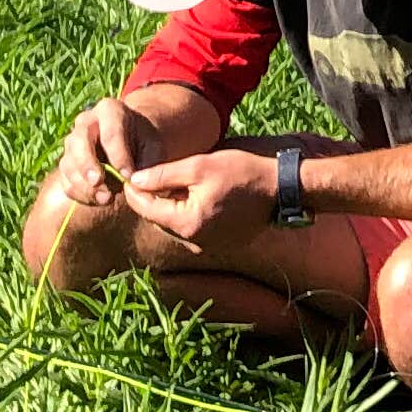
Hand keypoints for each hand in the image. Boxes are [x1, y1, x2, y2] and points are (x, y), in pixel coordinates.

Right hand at [57, 96, 154, 209]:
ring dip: (84, 185)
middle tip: (99, 183)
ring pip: (69, 164)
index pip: (110, 131)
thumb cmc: (144, 143)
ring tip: (106, 199)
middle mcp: (85, 122)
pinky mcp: (67, 163)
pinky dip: (79, 193)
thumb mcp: (153, 146)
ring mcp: (72, 143)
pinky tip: (97, 200)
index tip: (129, 175)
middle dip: (88, 165)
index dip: (118, 155)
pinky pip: (65, 180)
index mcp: (109, 110)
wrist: (132, 145)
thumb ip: (149, 162)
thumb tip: (139, 185)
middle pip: (79, 142)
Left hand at [123, 144, 278, 252]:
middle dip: (153, 198)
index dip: (134, 190)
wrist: (281, 189)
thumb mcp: (200, 165)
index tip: (129, 174)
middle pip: (159, 219)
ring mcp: (207, 246)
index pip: (146, 208)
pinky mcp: (219, 244)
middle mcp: (193, 241)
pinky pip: (192, 229)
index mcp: (186, 223)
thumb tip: (135, 180)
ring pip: (175, 224)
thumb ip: (164, 174)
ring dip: (171, 206)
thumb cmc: (242, 172)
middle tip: (151, 176)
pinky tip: (197, 194)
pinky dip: (188, 213)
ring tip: (176, 183)